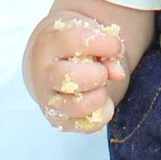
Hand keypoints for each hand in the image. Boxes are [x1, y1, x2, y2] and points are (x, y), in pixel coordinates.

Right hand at [31, 11, 126, 131]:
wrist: (45, 61)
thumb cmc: (71, 44)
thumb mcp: (87, 33)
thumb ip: (107, 47)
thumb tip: (118, 73)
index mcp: (49, 43)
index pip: (78, 43)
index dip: (106, 45)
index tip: (115, 47)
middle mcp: (43, 73)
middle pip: (70, 78)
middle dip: (97, 74)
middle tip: (102, 71)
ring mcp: (48, 100)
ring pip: (78, 107)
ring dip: (99, 96)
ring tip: (101, 87)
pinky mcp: (58, 120)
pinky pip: (86, 126)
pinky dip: (102, 114)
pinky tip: (101, 100)